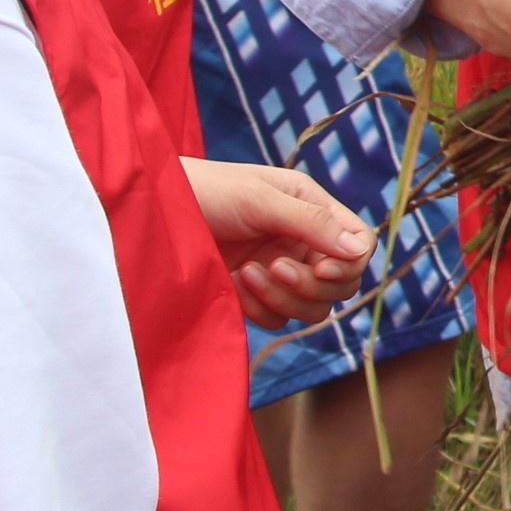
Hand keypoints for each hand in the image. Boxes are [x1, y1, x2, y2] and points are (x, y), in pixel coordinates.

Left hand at [181, 157, 376, 324]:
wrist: (151, 214)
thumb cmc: (205, 191)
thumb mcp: (260, 199)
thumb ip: (312, 223)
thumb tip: (360, 251)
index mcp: (312, 209)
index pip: (358, 245)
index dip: (347, 264)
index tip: (319, 268)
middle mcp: (302, 241)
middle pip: (340, 284)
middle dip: (308, 284)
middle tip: (273, 268)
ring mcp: (280, 270)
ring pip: (313, 308)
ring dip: (282, 299)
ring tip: (245, 273)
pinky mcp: (255, 295)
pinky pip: (278, 320)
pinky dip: (260, 309)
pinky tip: (233, 284)